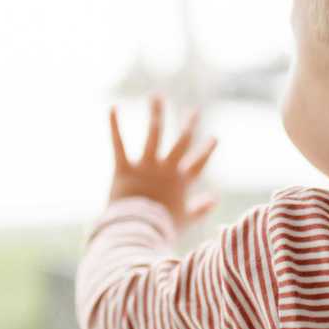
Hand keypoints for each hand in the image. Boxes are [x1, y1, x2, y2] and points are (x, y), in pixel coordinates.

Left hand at [108, 95, 218, 230]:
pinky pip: (119, 144)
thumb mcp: (185, 219)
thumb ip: (200, 208)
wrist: (138, 232)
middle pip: (181, 142)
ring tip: (157, 97)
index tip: (215, 137)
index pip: (199, 163)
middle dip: (189, 125)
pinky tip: (114, 107)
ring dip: (157, 113)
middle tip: (194, 111)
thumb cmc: (162, 229)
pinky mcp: (125, 169)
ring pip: (154, 134)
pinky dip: (114, 125)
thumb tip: (215, 199)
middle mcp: (166, 169)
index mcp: (181, 182)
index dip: (207, 150)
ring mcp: (146, 167)